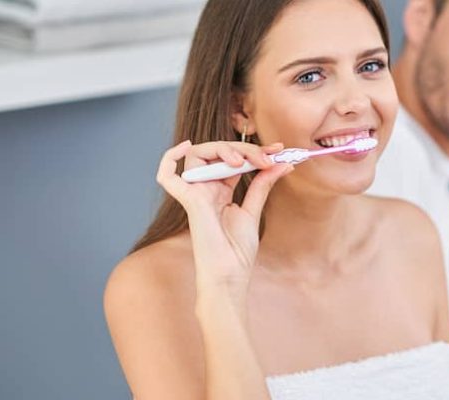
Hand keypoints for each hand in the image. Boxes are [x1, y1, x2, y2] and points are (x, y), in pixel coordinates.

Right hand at [156, 140, 293, 298]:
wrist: (230, 276)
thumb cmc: (237, 252)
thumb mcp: (253, 211)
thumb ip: (263, 185)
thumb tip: (282, 163)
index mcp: (220, 191)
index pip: (233, 159)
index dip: (254, 151)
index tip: (280, 151)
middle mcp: (206, 189)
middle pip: (218, 152)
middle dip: (245, 148)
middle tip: (268, 157)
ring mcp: (196, 193)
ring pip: (198, 155)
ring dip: (223, 149)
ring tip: (244, 161)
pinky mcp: (190, 201)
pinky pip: (167, 176)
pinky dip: (169, 158)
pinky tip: (185, 146)